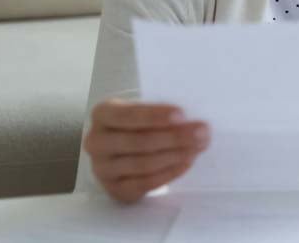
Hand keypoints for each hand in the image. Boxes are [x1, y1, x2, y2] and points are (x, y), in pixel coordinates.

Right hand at [82, 98, 209, 203]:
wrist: (123, 148)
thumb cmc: (139, 123)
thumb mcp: (144, 110)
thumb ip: (161, 113)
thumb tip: (193, 120)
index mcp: (102, 114)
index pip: (128, 114)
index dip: (156, 116)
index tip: (182, 115)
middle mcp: (96, 141)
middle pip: (138, 141)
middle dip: (174, 137)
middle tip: (201, 133)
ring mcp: (102, 168)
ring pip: (142, 164)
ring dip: (175, 155)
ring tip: (198, 147)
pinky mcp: (114, 189)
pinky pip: (144, 183)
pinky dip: (169, 173)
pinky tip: (186, 162)